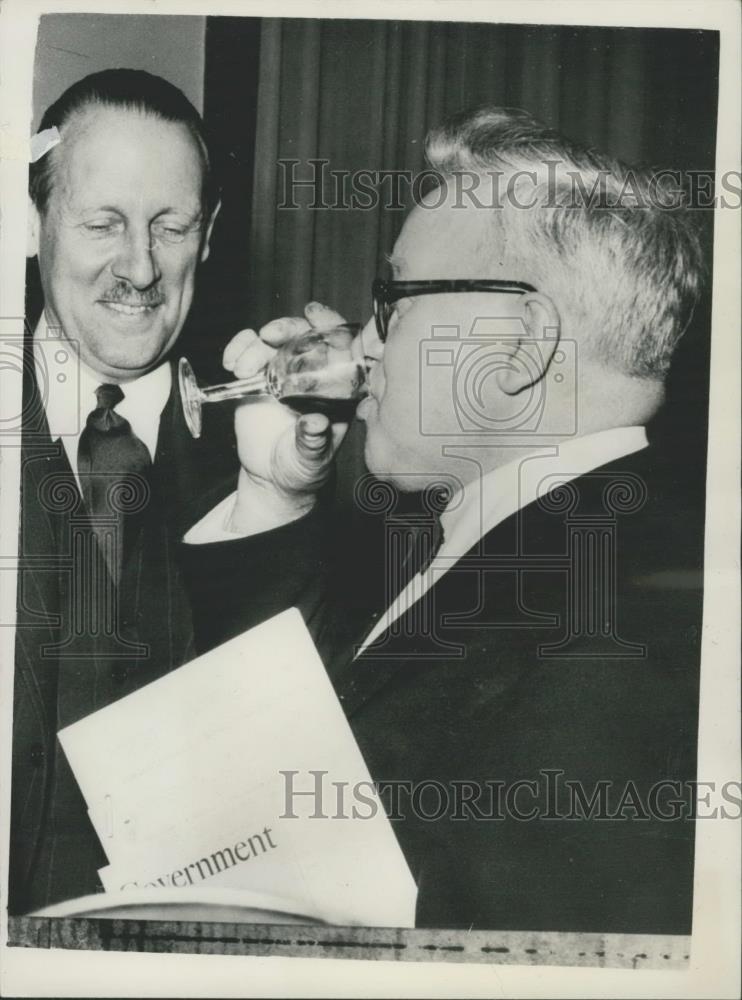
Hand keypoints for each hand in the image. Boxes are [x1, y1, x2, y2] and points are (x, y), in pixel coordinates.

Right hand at [223, 302, 350, 533]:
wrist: (272, 476)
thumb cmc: (302, 467)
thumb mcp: (311, 459)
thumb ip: (313, 441)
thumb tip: (316, 423)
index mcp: (337, 388)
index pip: (342, 347)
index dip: (332, 326)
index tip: (314, 315)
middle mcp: (313, 373)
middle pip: (305, 335)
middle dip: (288, 327)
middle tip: (269, 335)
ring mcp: (285, 371)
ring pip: (274, 340)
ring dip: (256, 345)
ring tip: (242, 369)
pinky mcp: (258, 375)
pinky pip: (249, 350)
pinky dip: (238, 348)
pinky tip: (230, 362)